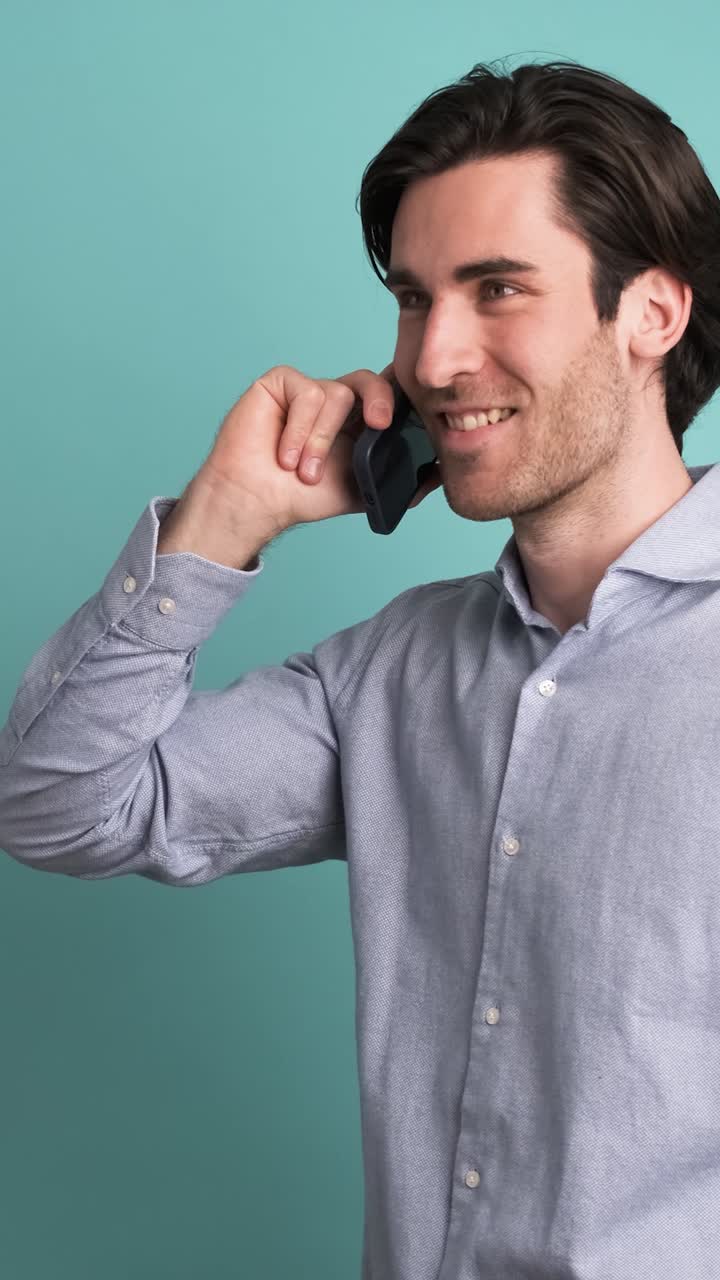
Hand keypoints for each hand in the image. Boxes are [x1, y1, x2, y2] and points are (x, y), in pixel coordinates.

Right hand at [199, 362, 441, 534]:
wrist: (258, 501)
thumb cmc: (300, 496)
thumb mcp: (360, 491)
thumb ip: (395, 480)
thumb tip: (435, 476)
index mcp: (355, 422)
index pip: (387, 396)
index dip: (400, 400)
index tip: (404, 424)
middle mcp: (334, 401)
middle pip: (370, 380)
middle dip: (381, 399)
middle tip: (379, 425)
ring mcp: (307, 390)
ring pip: (336, 394)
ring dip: (321, 441)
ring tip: (304, 471)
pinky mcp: (281, 383)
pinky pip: (307, 393)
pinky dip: (301, 429)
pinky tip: (286, 454)